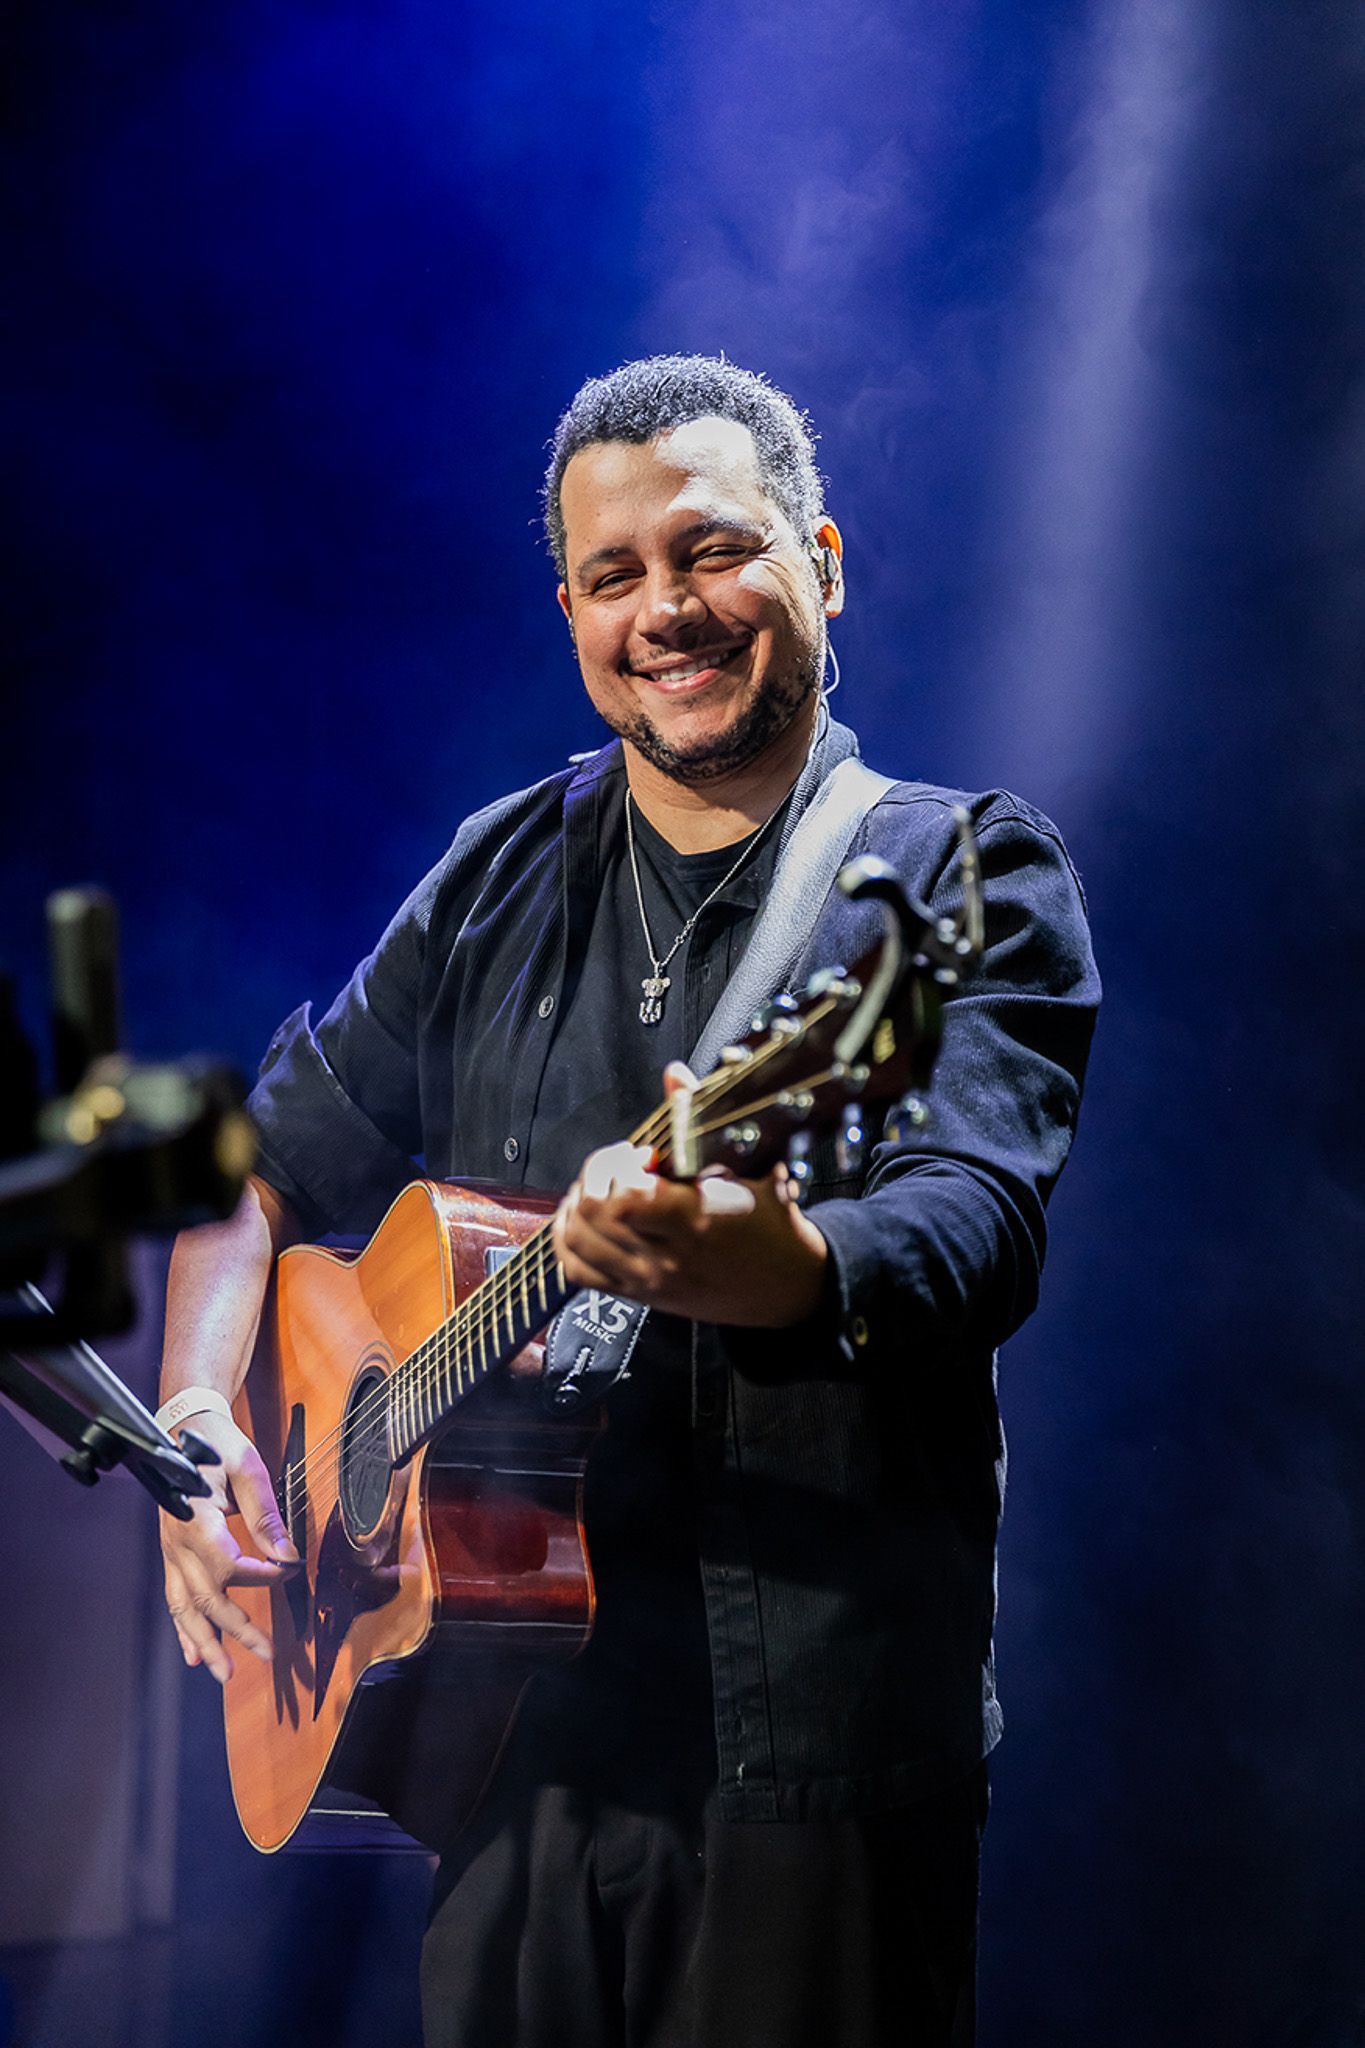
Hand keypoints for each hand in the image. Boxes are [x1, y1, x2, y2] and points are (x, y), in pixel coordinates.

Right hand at [160, 1408, 298, 1683]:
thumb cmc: (218, 1445)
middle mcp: (178, 1544)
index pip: (228, 1566)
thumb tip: (286, 1552)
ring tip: (224, 1672)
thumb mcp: (247, 1468)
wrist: (184, 1430)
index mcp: (197, 1521)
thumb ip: (265, 1513)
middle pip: (206, 1598)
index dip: (261, 1577)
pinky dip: (185, 1628)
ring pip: (184, 1607)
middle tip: (266, 1654)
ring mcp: (171, 1552)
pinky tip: (195, 1653)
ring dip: (205, 1641)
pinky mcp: (172, 1555)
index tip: (288, 1572)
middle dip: (236, 1630)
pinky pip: (175, 1598)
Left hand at [552, 1065, 829, 1327]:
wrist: (785, 1284)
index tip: (644, 1154)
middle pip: (590, 1214)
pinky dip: (569, 1240)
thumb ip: (702, 1119)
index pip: (624, 1198)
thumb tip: (674, 1076)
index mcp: (695, 1222)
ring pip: (576, 1241)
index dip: (619, 1166)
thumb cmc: (770, 1222)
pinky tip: (584, 1218)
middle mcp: (665, 1256)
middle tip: (620, 1164)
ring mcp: (647, 1279)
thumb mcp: (752, 1164)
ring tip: (600, 1186)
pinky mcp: (638, 1294)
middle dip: (595, 1175)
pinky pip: (579, 1271)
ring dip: (576, 1203)